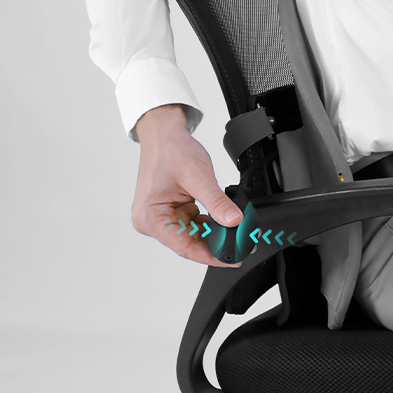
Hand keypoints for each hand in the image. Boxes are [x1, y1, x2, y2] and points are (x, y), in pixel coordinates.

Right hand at [132, 104, 243, 266]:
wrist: (164, 133)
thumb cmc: (170, 150)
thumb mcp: (197, 176)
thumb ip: (217, 202)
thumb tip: (234, 221)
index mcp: (150, 218)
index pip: (184, 247)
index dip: (210, 256)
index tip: (232, 258)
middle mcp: (152, 221)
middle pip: (189, 243)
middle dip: (216, 244)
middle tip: (241, 243)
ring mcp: (162, 217)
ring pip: (193, 235)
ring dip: (214, 234)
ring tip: (237, 231)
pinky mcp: (171, 211)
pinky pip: (193, 224)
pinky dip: (209, 223)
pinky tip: (223, 219)